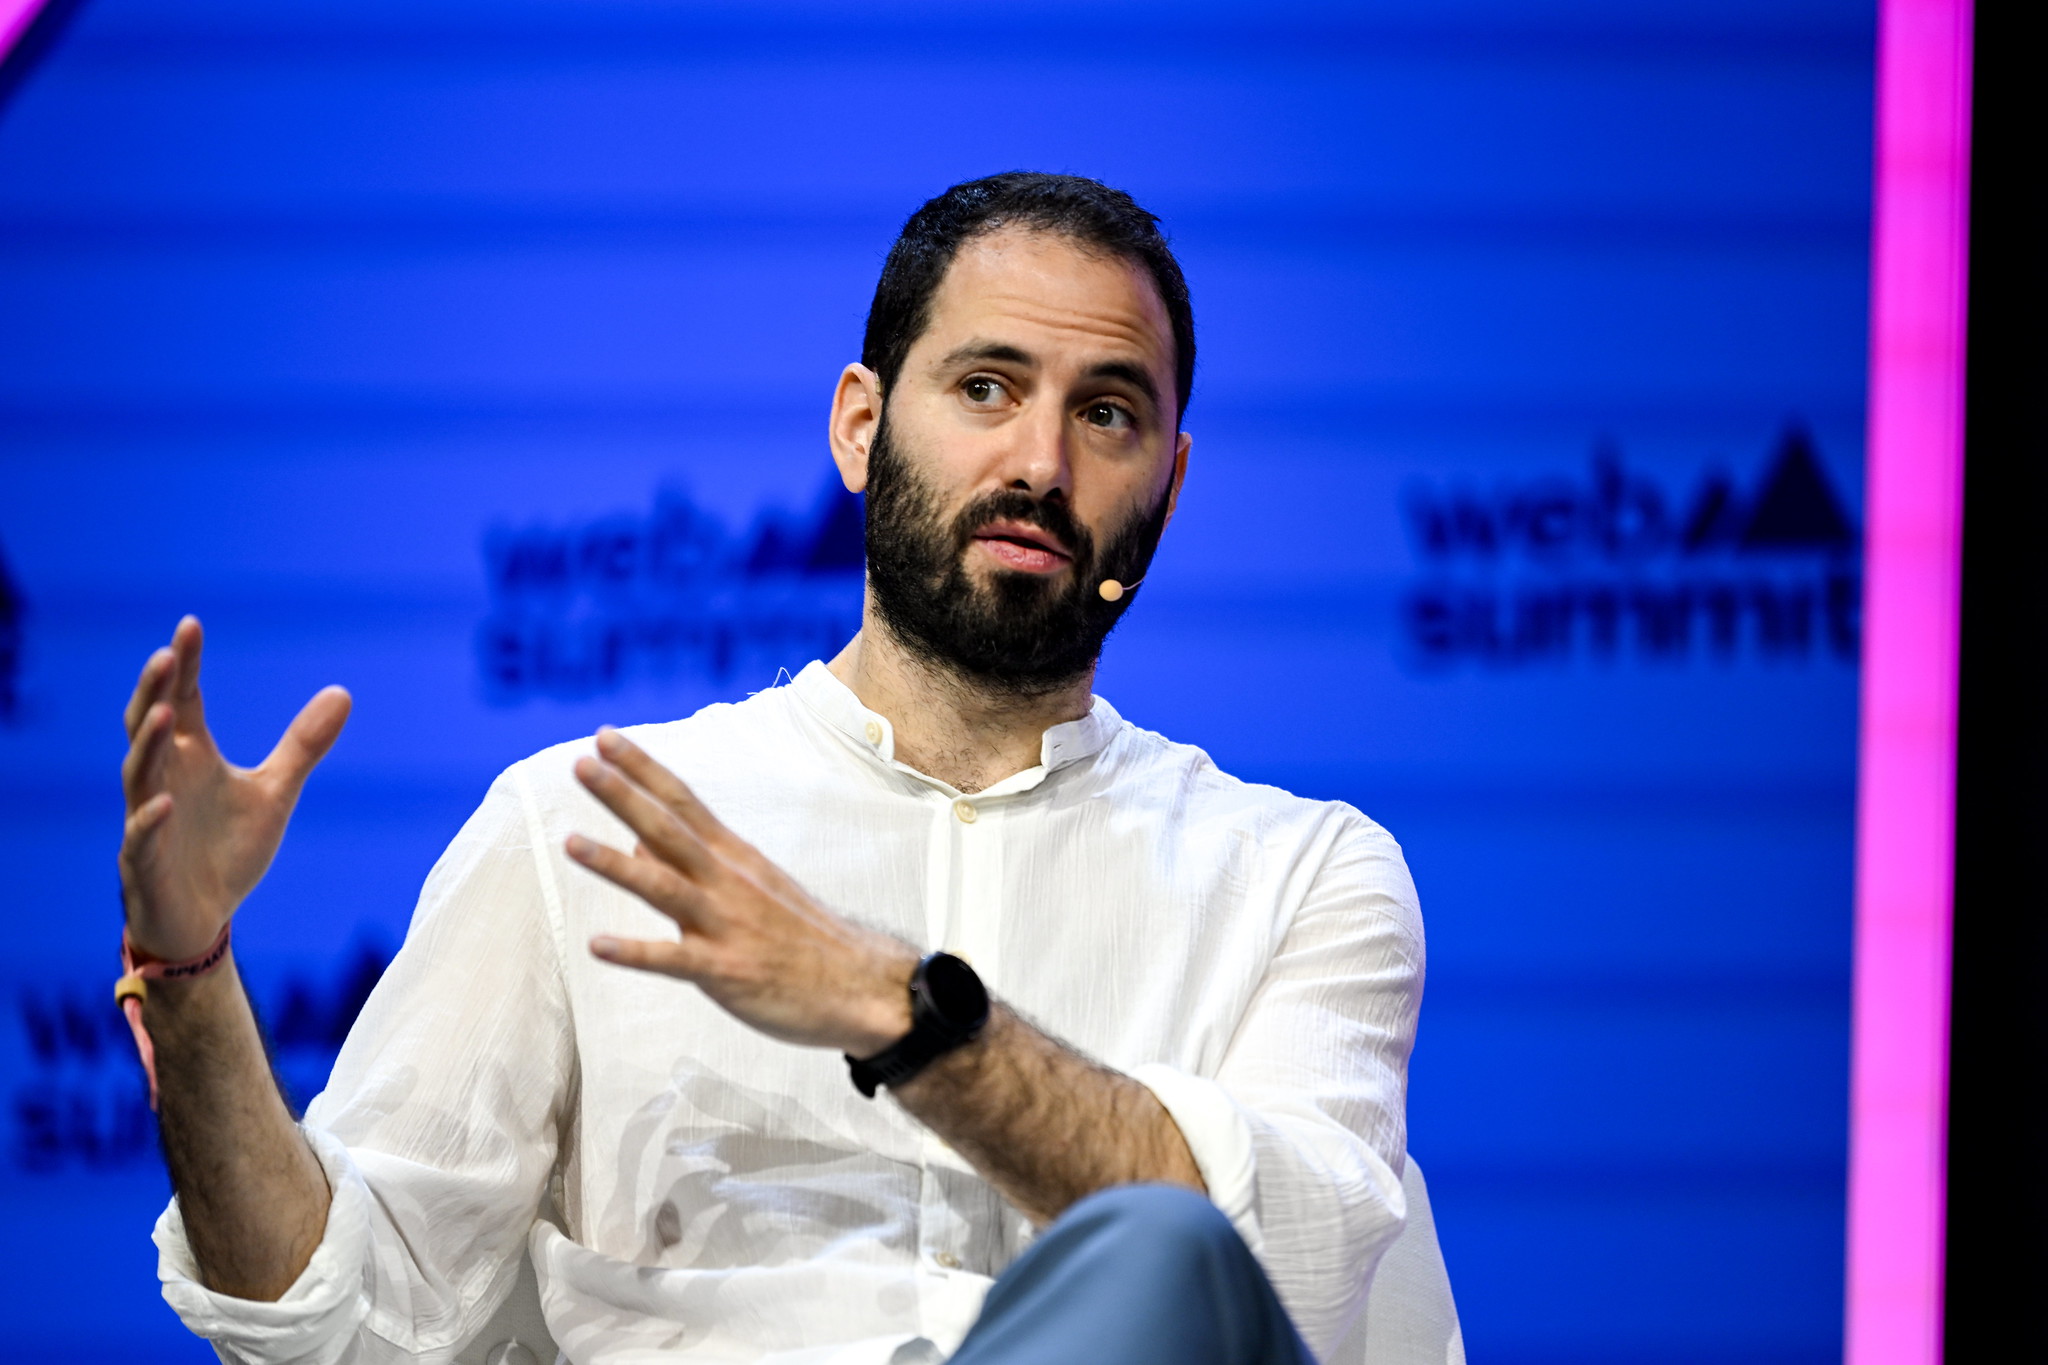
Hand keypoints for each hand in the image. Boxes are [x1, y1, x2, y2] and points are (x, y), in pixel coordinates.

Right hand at [119, 617, 351, 960]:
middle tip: (166, 654)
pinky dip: (150, 820)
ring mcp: (148, 820)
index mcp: (190, 758)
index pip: (183, 700)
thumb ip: (303, 745)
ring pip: (138, 775)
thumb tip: (343, 691)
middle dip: (154, 691)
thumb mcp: (276, 792)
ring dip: (148, 744)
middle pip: (148, 726)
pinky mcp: (144, 864)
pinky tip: (165, 803)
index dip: (185, 665)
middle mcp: (163, 780)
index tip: (191, 623)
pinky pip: (140, 838)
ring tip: (163, 711)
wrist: (203, 919)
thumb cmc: (228, 851)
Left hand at [567, 727, 917, 1055]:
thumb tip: (637, 842)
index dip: (642, 768)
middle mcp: (727, 881)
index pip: (682, 800)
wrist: (859, 984)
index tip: (605, 736)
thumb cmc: (800, 936)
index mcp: (733, 857)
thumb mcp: (751, 885)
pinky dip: (636, 951)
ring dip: (616, 864)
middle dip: (624, 796)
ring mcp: (727, 925)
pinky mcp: (726, 970)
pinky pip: (674, 959)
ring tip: (570, 842)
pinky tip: (598, 944)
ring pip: (664, 887)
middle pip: (668, 830)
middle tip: (582, 763)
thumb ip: (693, 863)